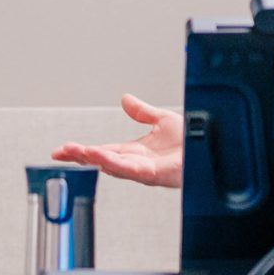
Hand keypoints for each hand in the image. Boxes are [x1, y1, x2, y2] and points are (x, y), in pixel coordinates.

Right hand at [52, 94, 185, 188]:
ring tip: (75, 152)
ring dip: (93, 160)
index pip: (103, 151)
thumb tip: (126, 99)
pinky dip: (114, 164)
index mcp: (136, 153)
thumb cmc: (193, 143)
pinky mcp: (157, 174)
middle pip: (102, 161)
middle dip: (80, 157)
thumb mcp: (163, 120)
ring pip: (113, 167)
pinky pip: (131, 171)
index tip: (63, 149)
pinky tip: (101, 159)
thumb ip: (142, 112)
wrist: (214, 148)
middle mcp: (138, 164)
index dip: (83, 150)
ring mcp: (146, 171)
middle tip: (59, 152)